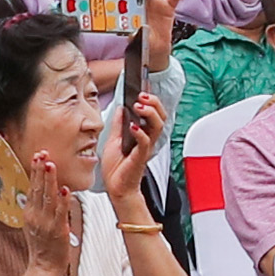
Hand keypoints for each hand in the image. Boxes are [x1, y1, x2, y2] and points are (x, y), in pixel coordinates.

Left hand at [106, 87, 167, 211]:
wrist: (117, 188)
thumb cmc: (117, 168)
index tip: (144, 87)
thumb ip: (118, 124)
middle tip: (142, 94)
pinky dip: (141, 132)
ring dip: (150, 113)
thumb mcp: (114, 139)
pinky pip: (145, 142)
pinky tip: (133, 126)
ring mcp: (146, 147)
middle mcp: (148, 139)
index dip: (152, 99)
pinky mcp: (140, 157)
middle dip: (154, 102)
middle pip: (160, 116)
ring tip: (139, 105)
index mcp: (143, 133)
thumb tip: (122, 107)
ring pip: (157, 126)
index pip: (154, 112)